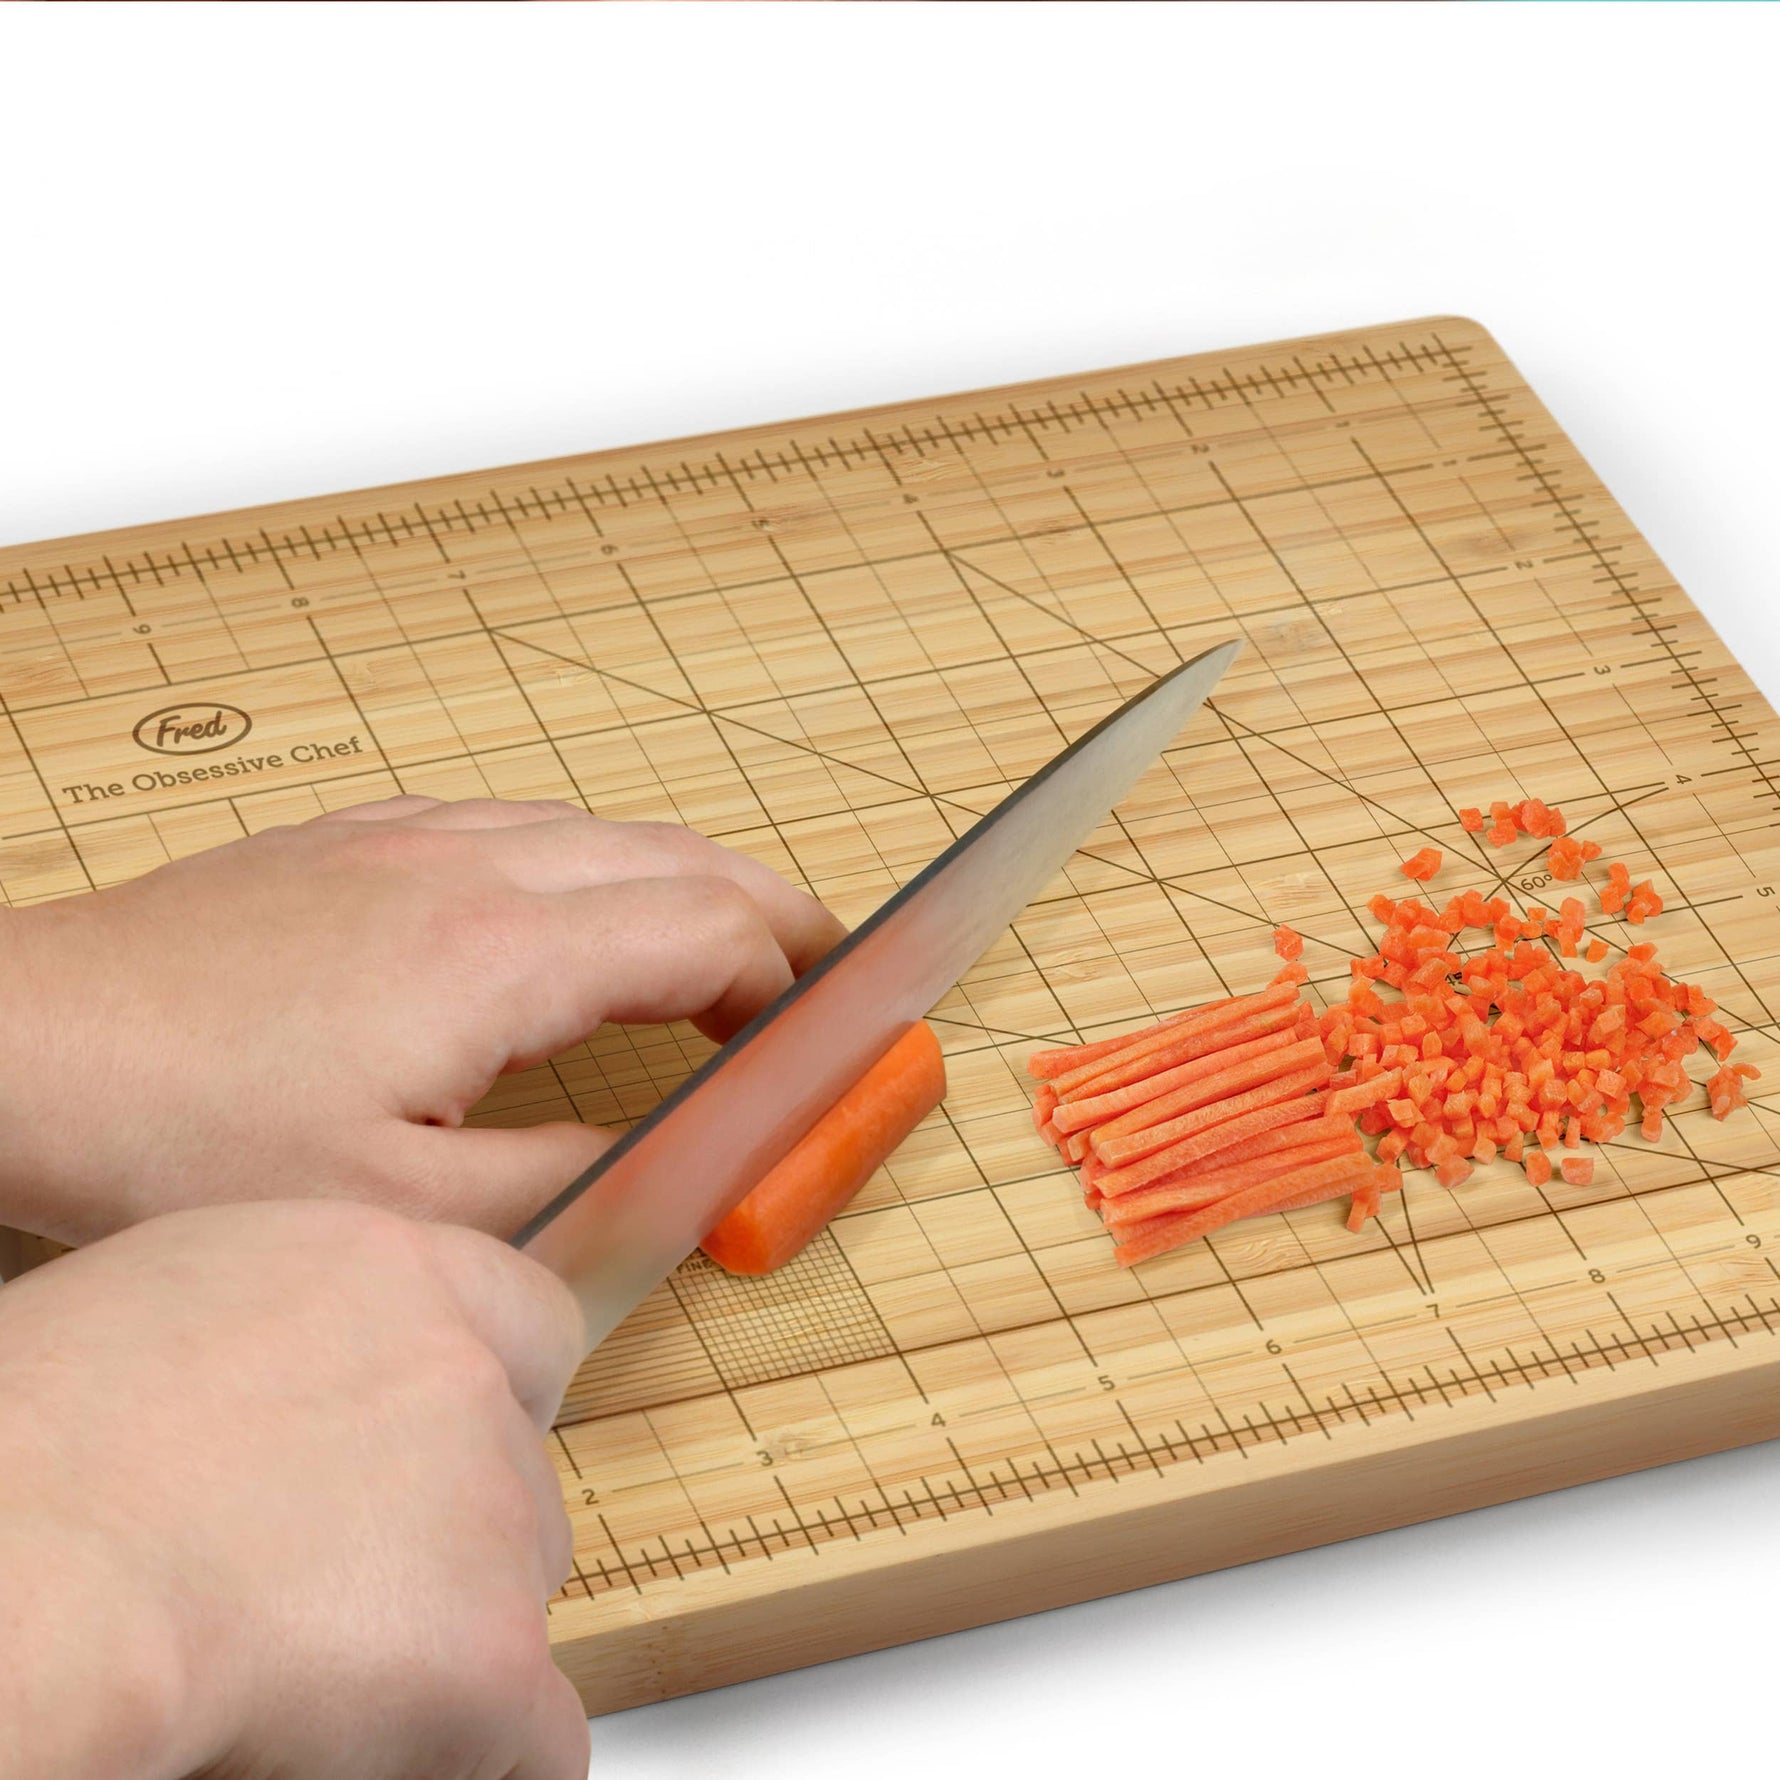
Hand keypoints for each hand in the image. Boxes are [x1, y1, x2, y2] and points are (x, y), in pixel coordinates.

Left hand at [0, 798, 844, 1243]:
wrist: (22, 1040)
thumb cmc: (184, 1131)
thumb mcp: (395, 1208)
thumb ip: (564, 1180)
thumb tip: (673, 1158)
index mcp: (502, 951)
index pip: (709, 931)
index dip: (788, 982)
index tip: (821, 1032)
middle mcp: (474, 865)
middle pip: (683, 856)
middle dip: (774, 913)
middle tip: (824, 969)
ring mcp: (413, 836)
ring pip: (608, 827)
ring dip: (688, 882)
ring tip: (723, 947)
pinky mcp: (360, 835)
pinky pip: (523, 820)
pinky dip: (597, 860)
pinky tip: (578, 906)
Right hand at [0, 1200, 588, 1779]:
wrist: (19, 1571)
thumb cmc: (27, 1448)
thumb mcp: (181, 1304)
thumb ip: (298, 1339)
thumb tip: (309, 1399)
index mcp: (387, 1274)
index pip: (531, 1323)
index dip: (502, 1401)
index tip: (448, 1465)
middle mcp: (462, 1376)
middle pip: (522, 1475)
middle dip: (460, 1542)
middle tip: (341, 1596)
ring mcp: (490, 1514)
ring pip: (522, 1601)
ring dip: (447, 1644)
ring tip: (306, 1672)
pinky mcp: (491, 1659)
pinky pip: (537, 1740)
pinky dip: (474, 1759)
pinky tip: (381, 1758)